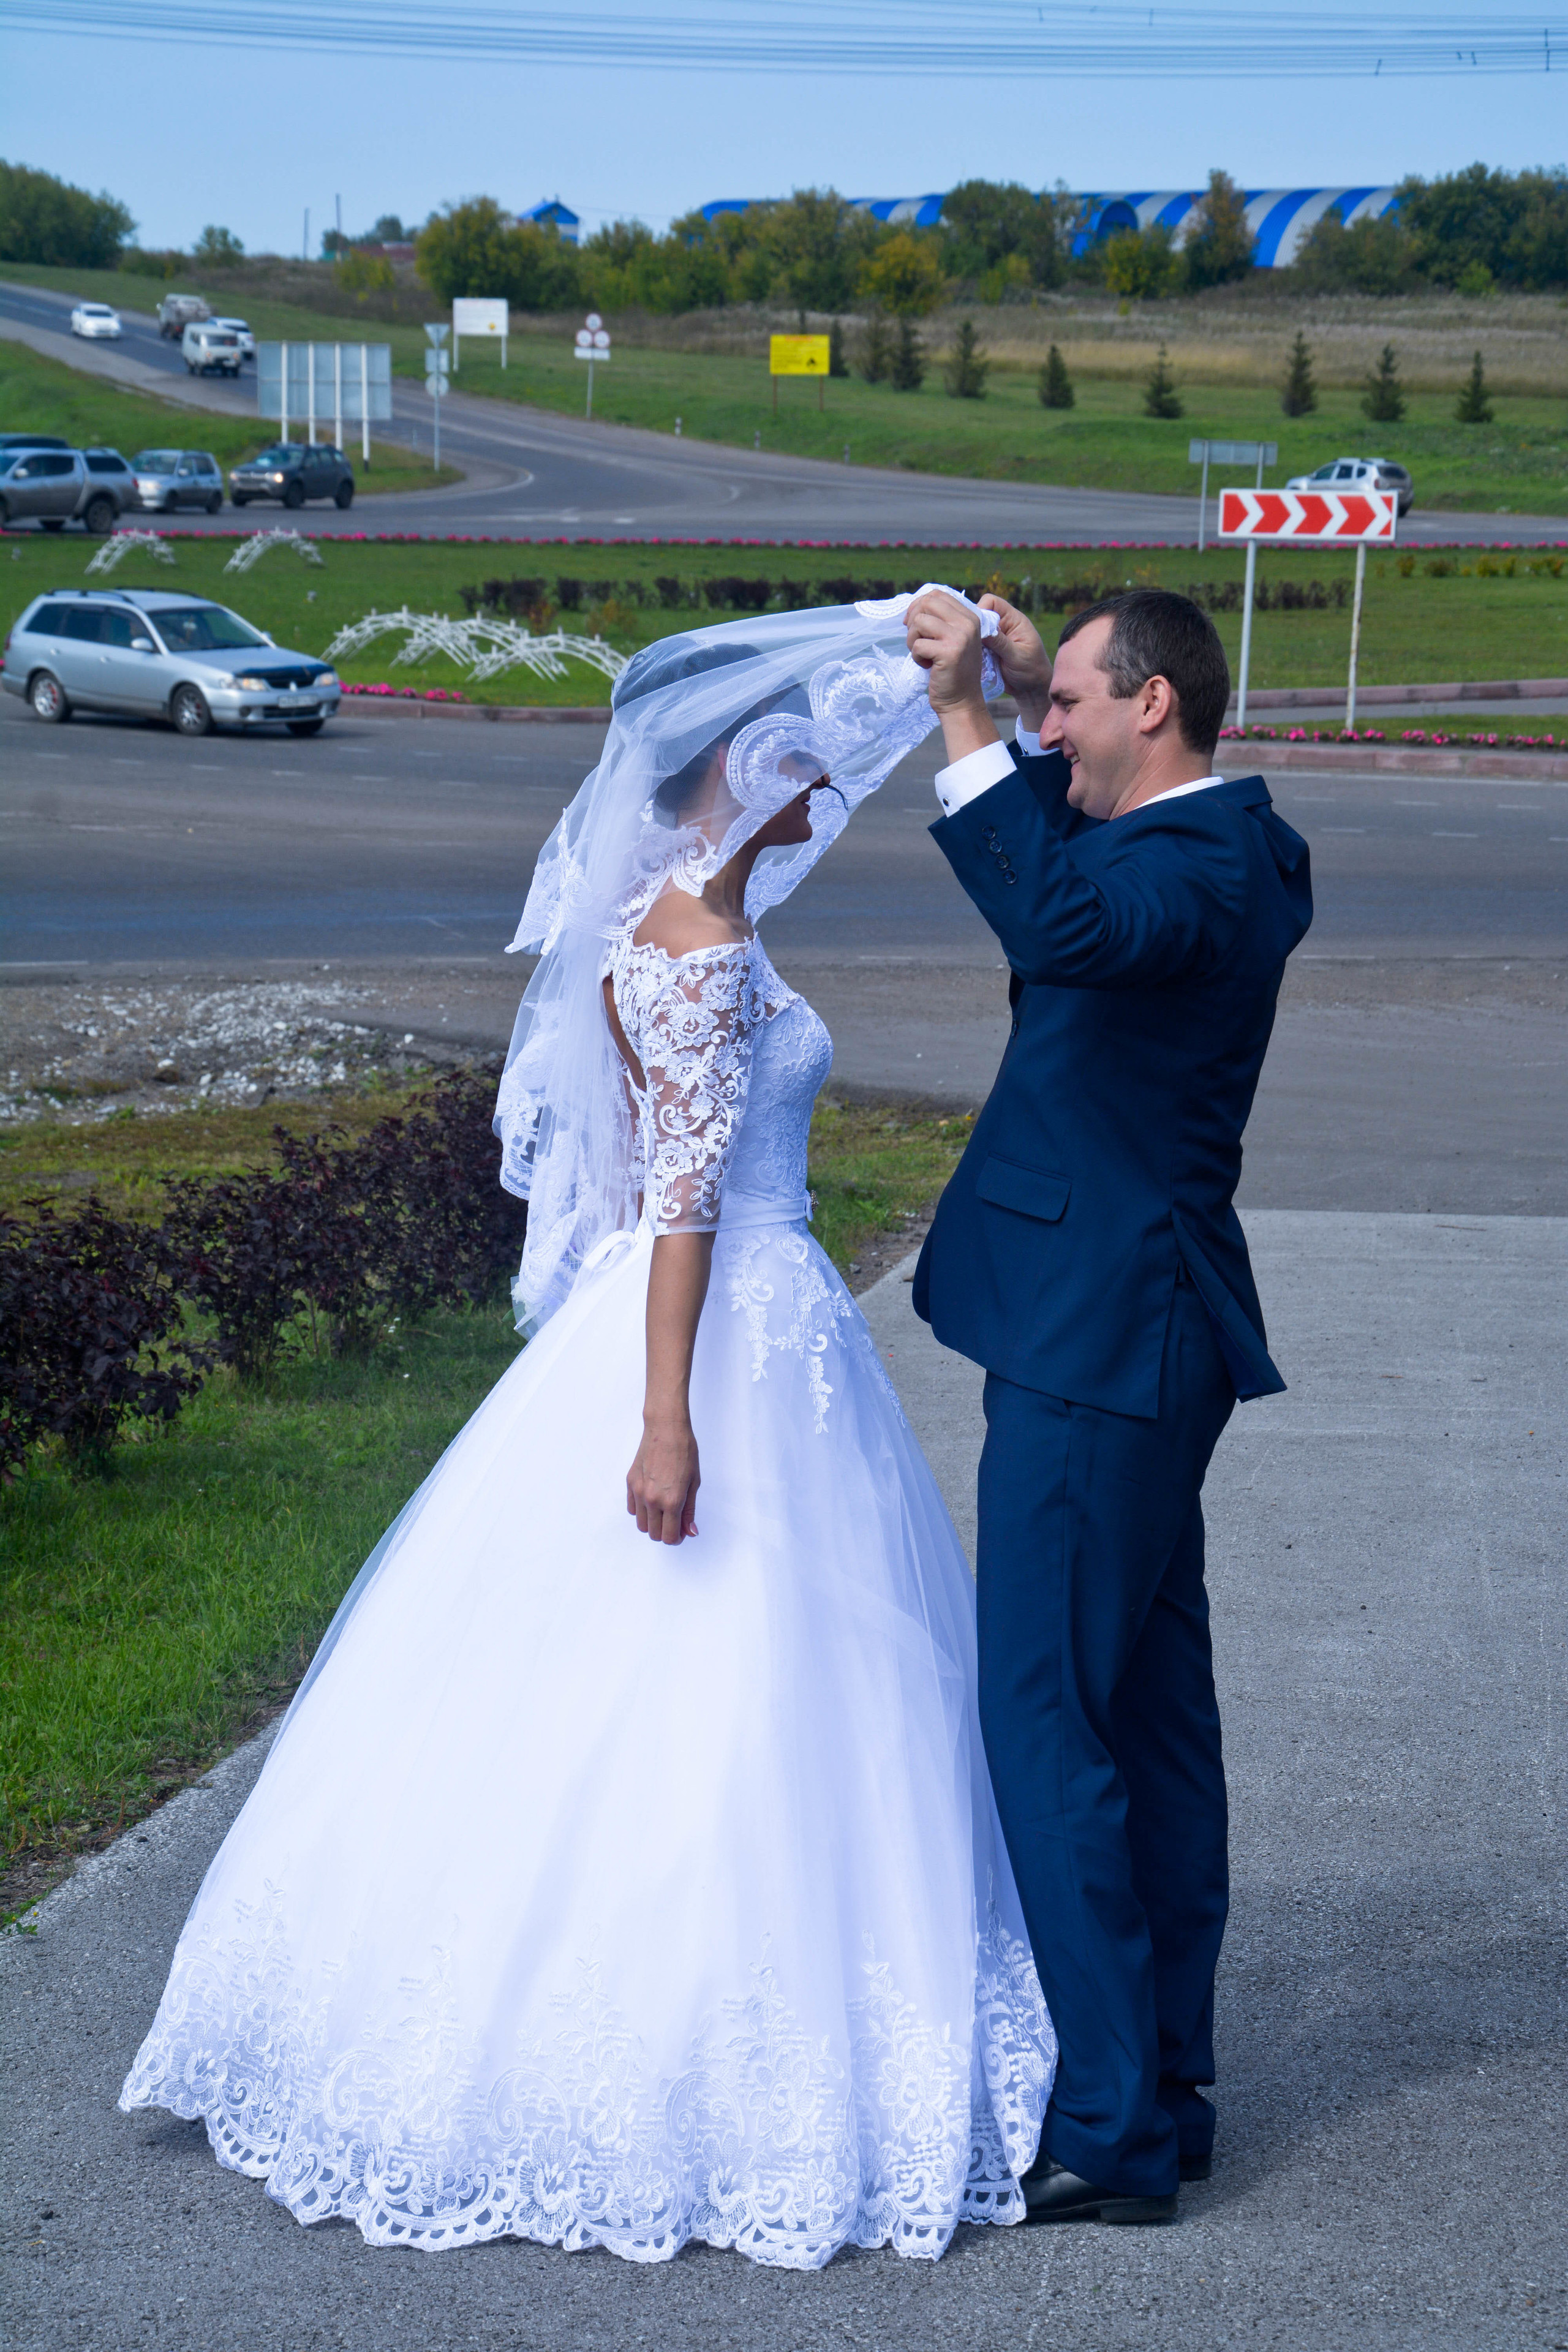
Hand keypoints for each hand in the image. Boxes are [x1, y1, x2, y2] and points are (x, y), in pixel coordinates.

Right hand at [627, 1412, 699, 1544]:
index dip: (676, 1538)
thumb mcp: (693, 1483)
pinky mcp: (630, 1483)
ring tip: (663, 1509)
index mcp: (671, 1500)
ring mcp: (638, 1492)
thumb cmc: (684, 1452)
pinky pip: (632, 1509)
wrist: (666, 1429)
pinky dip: (642, 1510)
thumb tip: (690, 1532)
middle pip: (654, 1534)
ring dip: (653, 1523)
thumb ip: (689, 1511)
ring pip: (641, 1524)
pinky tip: (652, 1498)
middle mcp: (652, 1499)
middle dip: (665, 1532)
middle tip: (674, 1520)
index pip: (669, 1536)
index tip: (681, 1532)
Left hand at [904, 590, 997, 765]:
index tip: (914, 624)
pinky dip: (916, 657)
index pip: (937, 595)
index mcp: (970, 616)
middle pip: (926, 603)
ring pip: (919, 622)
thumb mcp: (952, 638)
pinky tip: (928, 666)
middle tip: (916, 640)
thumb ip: (941, 619)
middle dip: (913, 621)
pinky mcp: (948, 652)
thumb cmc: (952, 670)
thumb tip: (914, 605)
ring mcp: (959, 637)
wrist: (962, 701)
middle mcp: (967, 623)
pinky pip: (917, 645)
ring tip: (923, 654)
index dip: (918, 606)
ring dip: (913, 640)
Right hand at [977, 595, 1052, 733]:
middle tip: (967, 641)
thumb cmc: (1032, 671)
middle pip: (980, 614)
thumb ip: (1000, 642)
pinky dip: (970, 649)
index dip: (980, 609)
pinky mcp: (987, 649)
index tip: (974, 627)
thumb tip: (981, 628)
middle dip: (971, 625)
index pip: (992, 602)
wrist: (1032, 690)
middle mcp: (1002, 625)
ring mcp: (994, 637)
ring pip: (974, 630)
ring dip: (969, 639)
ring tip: (966, 651)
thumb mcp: (1017, 657)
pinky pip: (974, 644)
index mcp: (1014, 620)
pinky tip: (967, 658)